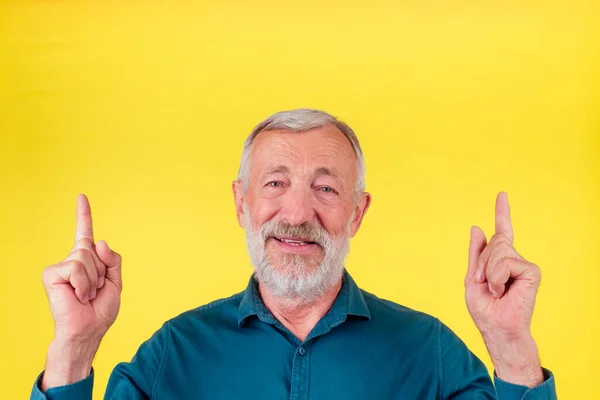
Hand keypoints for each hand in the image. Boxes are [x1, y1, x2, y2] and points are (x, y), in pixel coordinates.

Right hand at [41, 194, 121, 389]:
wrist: (88, 330)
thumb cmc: (99, 310)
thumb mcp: (115, 282)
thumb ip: (112, 260)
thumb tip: (99, 241)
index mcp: (87, 261)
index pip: (85, 233)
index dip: (84, 214)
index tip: (81, 196)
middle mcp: (72, 259)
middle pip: (94, 248)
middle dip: (101, 271)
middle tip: (94, 291)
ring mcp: (61, 266)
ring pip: (86, 257)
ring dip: (93, 280)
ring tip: (85, 295)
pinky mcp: (52, 273)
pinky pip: (76, 268)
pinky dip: (83, 283)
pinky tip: (77, 296)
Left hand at [465, 192, 543, 386]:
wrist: (496, 328)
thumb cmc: (485, 309)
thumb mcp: (473, 278)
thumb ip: (476, 254)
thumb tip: (477, 228)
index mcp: (499, 260)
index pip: (501, 232)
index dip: (501, 212)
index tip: (502, 195)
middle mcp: (514, 259)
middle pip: (494, 241)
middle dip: (482, 263)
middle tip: (486, 285)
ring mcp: (524, 264)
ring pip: (499, 251)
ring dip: (489, 273)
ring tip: (496, 291)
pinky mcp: (532, 272)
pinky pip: (506, 262)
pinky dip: (498, 277)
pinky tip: (503, 291)